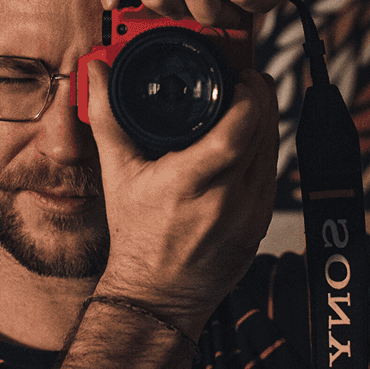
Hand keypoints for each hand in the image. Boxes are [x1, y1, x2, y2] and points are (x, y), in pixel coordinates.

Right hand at [87, 60, 278, 338]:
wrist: (156, 295)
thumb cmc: (136, 237)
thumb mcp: (118, 174)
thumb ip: (108, 117)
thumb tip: (96, 73)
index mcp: (190, 183)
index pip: (238, 130)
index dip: (249, 96)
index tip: (241, 76)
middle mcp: (227, 199)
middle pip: (263, 133)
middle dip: (260, 98)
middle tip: (245, 78)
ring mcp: (250, 215)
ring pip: (273, 151)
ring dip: (265, 122)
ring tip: (246, 103)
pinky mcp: (261, 225)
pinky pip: (272, 175)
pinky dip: (264, 151)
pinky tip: (248, 141)